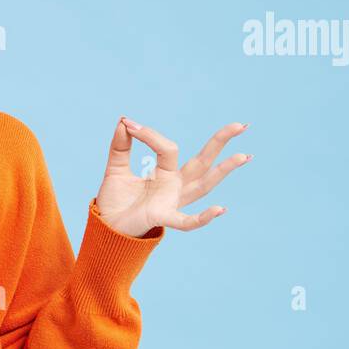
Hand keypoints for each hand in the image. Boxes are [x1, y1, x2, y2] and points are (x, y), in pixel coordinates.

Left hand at [94, 116, 250, 235]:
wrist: (104, 227)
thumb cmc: (115, 201)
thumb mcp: (116, 168)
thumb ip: (120, 146)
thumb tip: (124, 121)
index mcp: (165, 173)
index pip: (168, 147)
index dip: (150, 134)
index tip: (129, 124)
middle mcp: (175, 186)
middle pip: (202, 162)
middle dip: (220, 143)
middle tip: (240, 125)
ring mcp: (173, 202)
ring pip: (203, 186)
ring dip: (224, 171)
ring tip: (244, 156)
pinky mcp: (163, 218)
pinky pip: (187, 221)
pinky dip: (203, 217)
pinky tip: (220, 209)